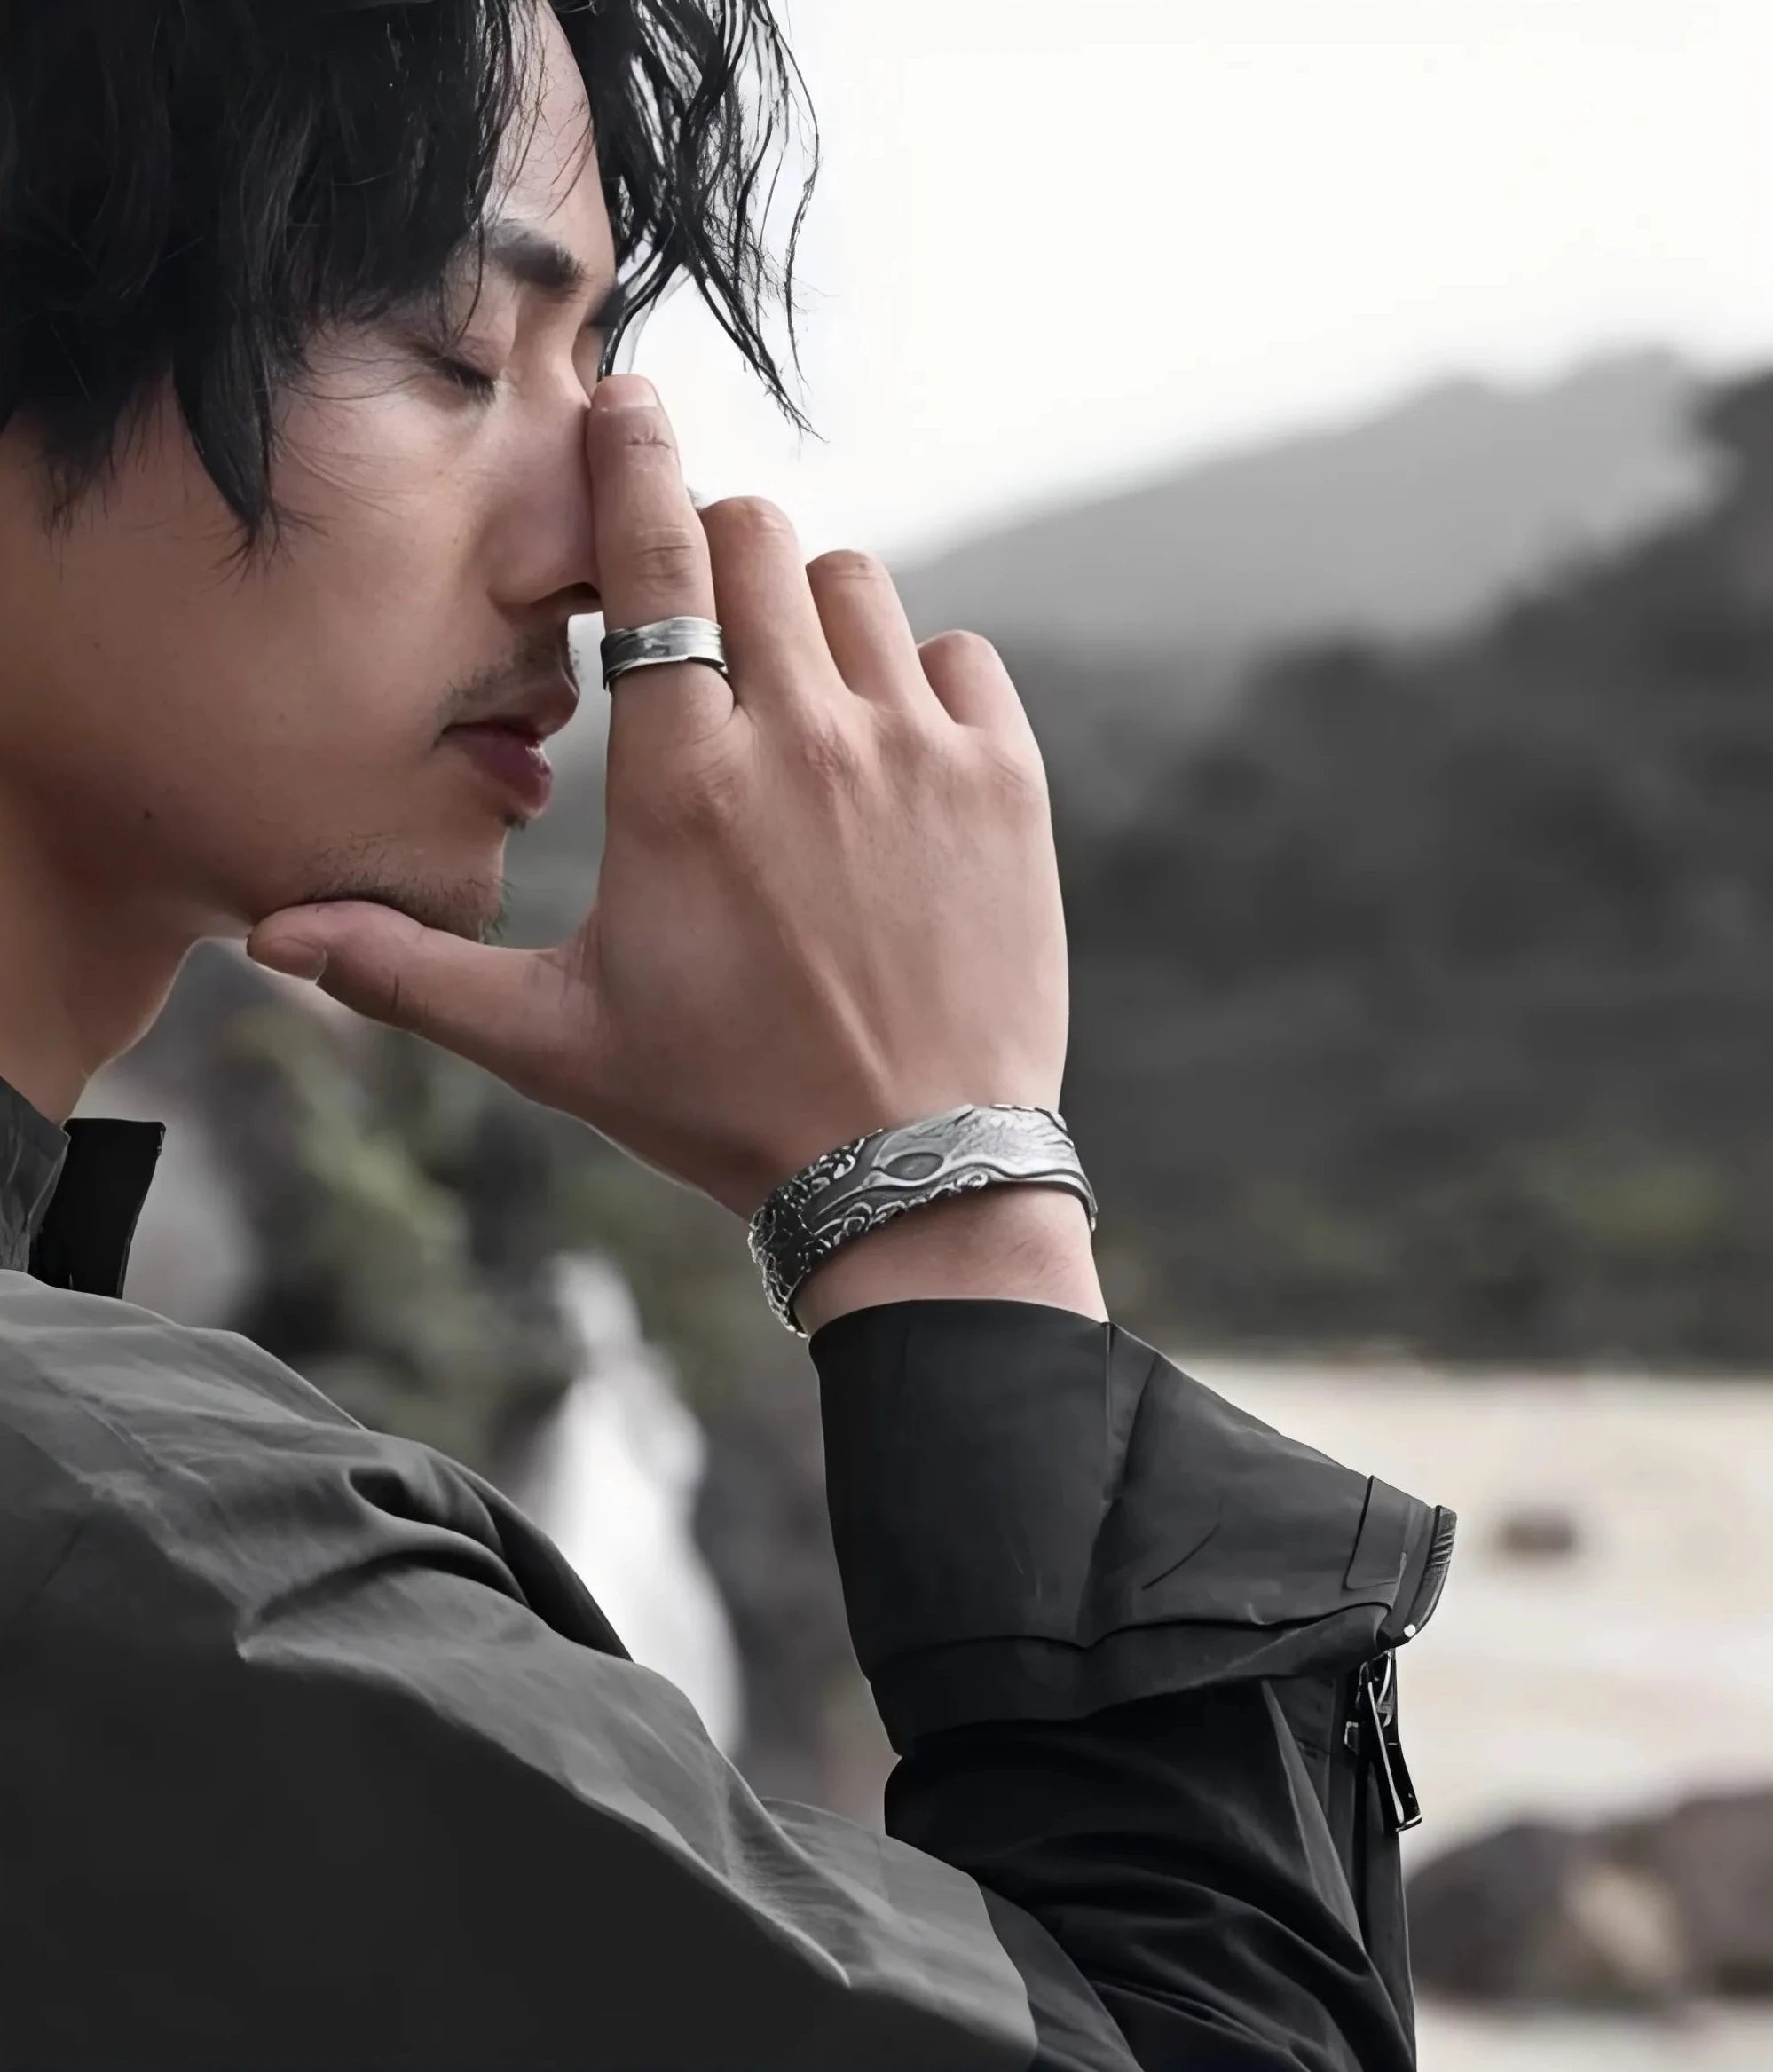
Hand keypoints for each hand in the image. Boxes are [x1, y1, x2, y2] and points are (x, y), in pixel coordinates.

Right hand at [246, 375, 1071, 1221]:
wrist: (912, 1174)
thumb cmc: (725, 1107)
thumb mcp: (555, 1044)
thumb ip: (411, 975)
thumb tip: (273, 936)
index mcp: (681, 781)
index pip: (653, 556)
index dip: (633, 461)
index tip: (628, 406)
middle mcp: (803, 736)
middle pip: (757, 538)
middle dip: (715, 547)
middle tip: (700, 613)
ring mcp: (916, 750)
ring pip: (855, 586)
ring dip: (809, 610)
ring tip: (789, 694)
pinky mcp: (1005, 783)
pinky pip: (959, 656)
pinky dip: (920, 673)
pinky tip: (890, 743)